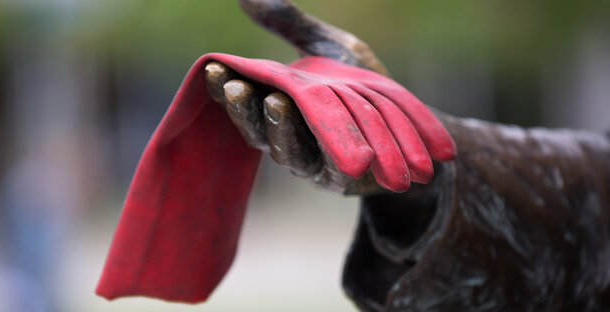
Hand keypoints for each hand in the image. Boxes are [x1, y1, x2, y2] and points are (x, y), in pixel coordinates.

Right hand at [204, 0, 454, 194]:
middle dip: (243, 109)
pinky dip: (321, 149)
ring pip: (283, 148)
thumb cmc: (364, 86)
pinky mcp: (337, 177)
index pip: (245, 97)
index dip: (226, 85)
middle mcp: (287, 136)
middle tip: (234, 87)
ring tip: (276, 100)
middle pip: (256, 127)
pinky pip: (323, 165)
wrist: (412, 124)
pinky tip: (321, 130)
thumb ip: (291, 25)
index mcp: (280, 105)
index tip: (213, 66)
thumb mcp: (328, 48)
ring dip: (277, 127)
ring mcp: (310, 160)